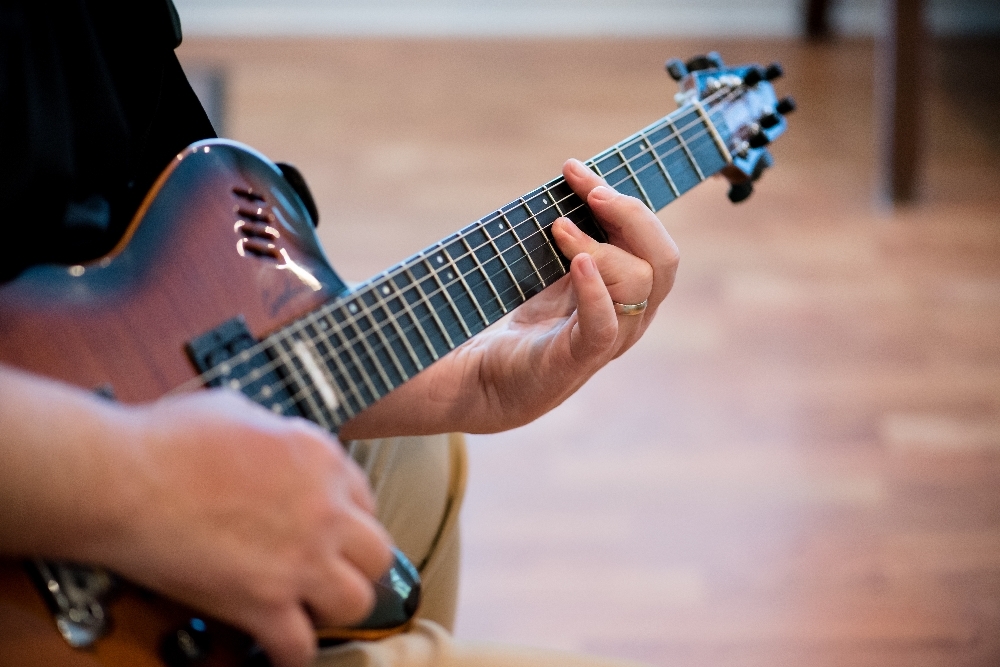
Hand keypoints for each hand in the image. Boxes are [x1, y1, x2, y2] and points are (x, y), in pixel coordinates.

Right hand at [105, 390, 391, 666]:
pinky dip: (291, 653)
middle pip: (376, 553)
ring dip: (334, 608)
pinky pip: (300, 647)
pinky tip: (280, 649)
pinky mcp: (264, 602)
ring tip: (309, 606)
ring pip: (356, 602)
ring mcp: (300, 558)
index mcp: (319, 457)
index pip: (363, 500)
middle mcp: (324, 509)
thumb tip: (272, 444)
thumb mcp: (238, 411)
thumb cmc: (166, 440)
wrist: (123, 479)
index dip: (346, 519)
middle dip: (356, 564)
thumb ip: (273, 433)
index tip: (330, 531)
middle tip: (330, 570)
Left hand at [340, 158, 678, 436]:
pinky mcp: (579, 359)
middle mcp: (631, 316)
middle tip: (589, 191)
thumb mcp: (554, 271)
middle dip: (630, 214)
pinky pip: (604, 326)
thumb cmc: (524, 324)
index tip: (576, 170)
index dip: (625, 199)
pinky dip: (595, 290)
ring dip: (601, 245)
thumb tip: (572, 178)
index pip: (650, 240)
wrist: (488, 380)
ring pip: (639, 284)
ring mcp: (610, 339)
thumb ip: (574, 237)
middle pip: (662, 259)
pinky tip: (577, 262)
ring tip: (558, 228)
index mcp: (630, 292)